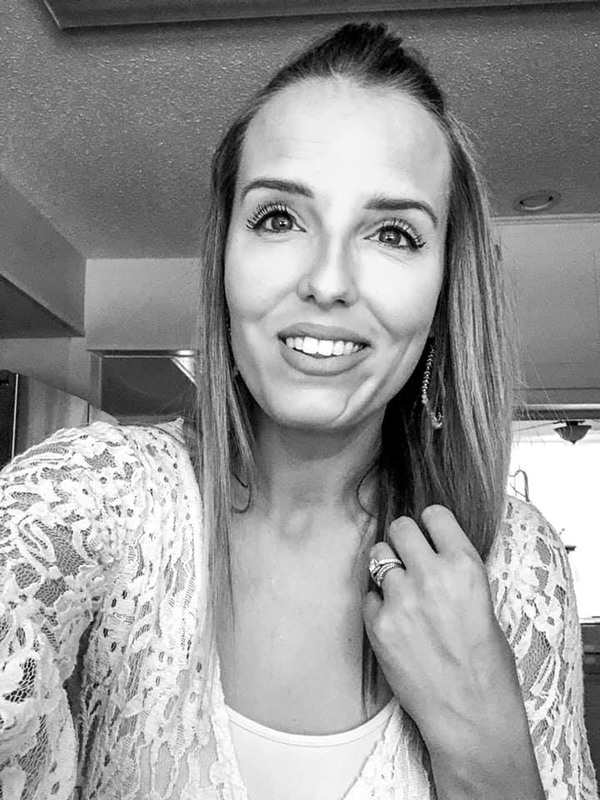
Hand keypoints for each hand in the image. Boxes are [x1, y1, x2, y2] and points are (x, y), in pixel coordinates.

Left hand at [363, 505, 543, 798]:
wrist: (471, 717)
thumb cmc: (487, 665)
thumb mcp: (485, 603)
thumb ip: (455, 572)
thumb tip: (430, 548)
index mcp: (465, 566)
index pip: (434, 514)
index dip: (430, 525)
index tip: (428, 535)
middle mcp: (431, 575)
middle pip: (399, 527)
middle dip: (403, 540)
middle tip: (409, 558)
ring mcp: (400, 599)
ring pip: (377, 556)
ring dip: (387, 569)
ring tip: (402, 593)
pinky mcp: (378, 624)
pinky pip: (368, 595)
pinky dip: (378, 604)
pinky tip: (395, 623)